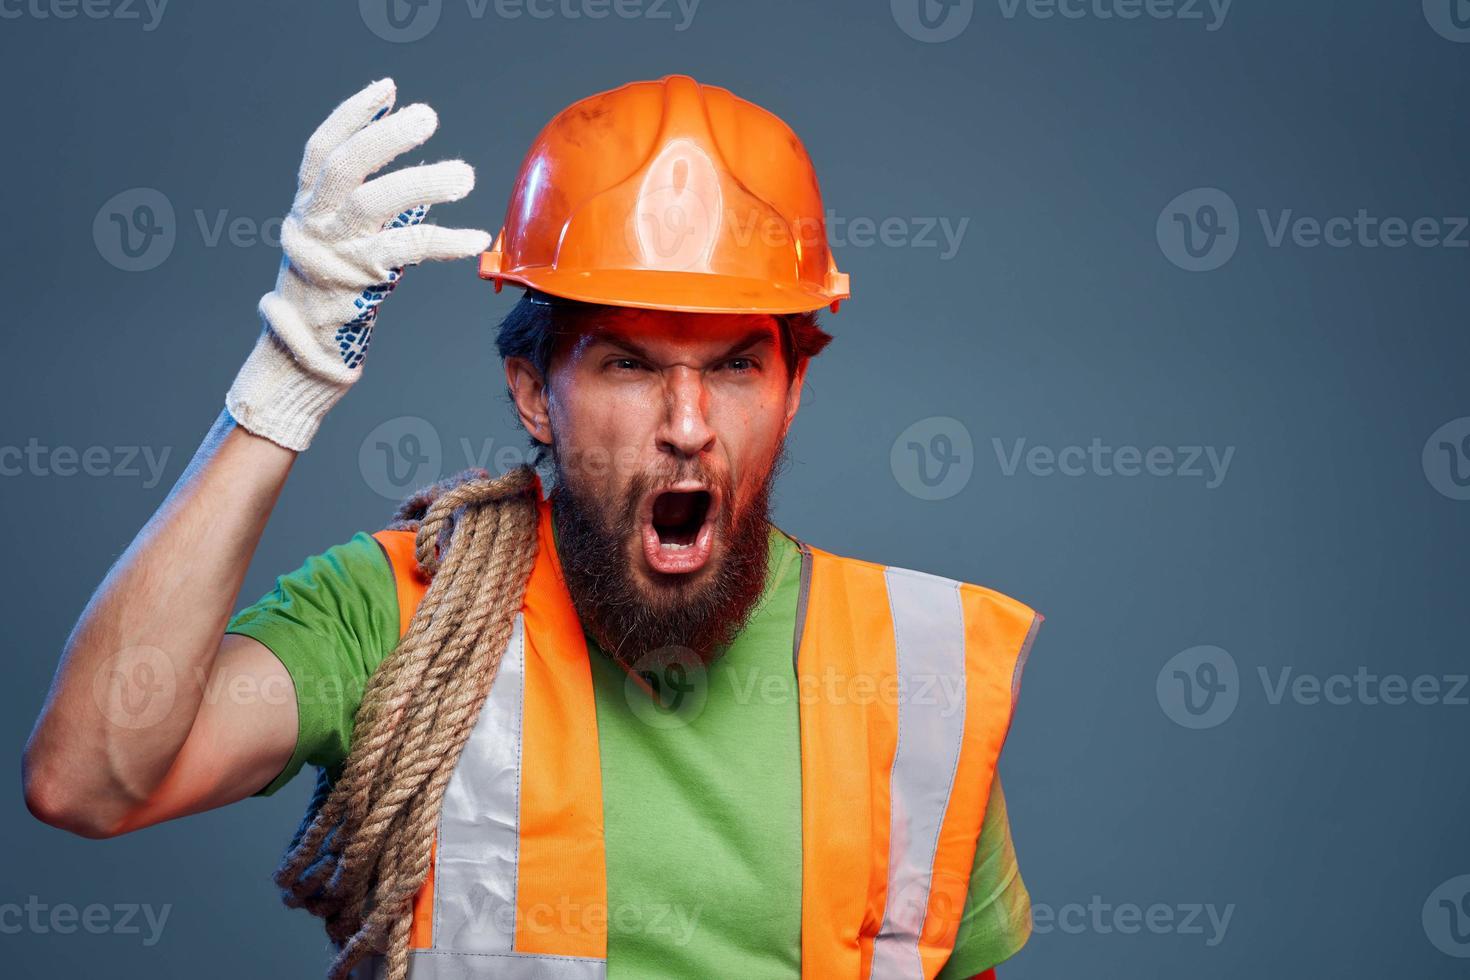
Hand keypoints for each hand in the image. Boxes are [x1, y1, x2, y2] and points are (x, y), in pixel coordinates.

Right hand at [226, 78, 489, 450]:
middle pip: (345, 165)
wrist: (301, 359)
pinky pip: (406, 251)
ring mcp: (332, 253)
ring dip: (423, 182)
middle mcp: (312, 225)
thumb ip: (370, 212)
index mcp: (306, 210)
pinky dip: (445, 240)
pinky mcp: (358, 284)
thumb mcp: (341, 246)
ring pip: (375, 202)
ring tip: (465, 174)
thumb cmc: (331, 299)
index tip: (387, 89)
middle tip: (428, 118)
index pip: (321, 149)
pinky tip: (475, 235)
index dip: (352, 116)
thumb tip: (420, 180)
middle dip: (387, 137)